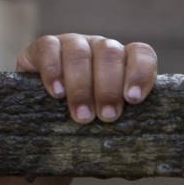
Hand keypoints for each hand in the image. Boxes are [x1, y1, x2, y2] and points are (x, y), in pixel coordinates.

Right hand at [16, 34, 157, 124]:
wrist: (42, 108)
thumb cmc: (87, 116)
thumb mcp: (107, 114)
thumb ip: (124, 117)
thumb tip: (137, 141)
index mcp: (123, 60)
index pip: (141, 53)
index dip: (140, 73)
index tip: (133, 99)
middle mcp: (99, 48)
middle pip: (110, 53)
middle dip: (109, 87)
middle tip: (107, 116)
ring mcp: (72, 43)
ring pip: (79, 52)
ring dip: (81, 86)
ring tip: (82, 115)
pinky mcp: (43, 47)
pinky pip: (48, 48)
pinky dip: (53, 70)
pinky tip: (57, 93)